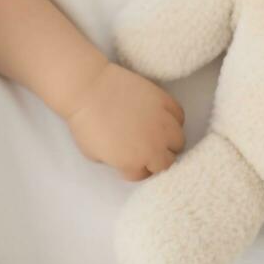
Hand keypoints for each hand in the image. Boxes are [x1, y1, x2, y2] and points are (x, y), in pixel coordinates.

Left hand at [63, 61, 184, 181]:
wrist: (88, 88)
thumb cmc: (84, 121)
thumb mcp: (93, 153)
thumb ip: (114, 161)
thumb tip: (123, 158)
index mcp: (132, 163)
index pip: (142, 175)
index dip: (135, 169)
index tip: (130, 162)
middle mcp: (152, 147)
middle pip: (166, 163)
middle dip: (156, 160)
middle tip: (146, 150)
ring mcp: (162, 124)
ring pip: (178, 141)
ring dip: (169, 142)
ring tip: (157, 135)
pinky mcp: (165, 101)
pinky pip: (179, 116)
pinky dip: (173, 119)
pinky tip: (163, 118)